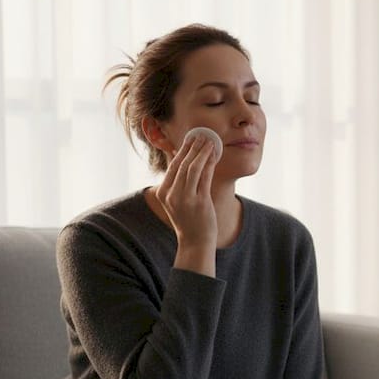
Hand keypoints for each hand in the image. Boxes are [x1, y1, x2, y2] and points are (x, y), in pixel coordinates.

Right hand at [153, 132, 218, 248]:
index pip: (173, 166)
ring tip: (210, 141)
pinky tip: (214, 155)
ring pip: (193, 168)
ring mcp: (185, 199)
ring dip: (202, 152)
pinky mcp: (200, 202)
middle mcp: (172, 195)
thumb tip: (180, 157)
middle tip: (202, 135)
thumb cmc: (189, 220)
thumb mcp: (177, 201)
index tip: (191, 138)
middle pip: (182, 164)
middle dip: (193, 147)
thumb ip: (177, 181)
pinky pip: (205, 177)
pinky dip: (210, 163)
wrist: (195, 243)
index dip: (183, 150)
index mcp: (164, 193)